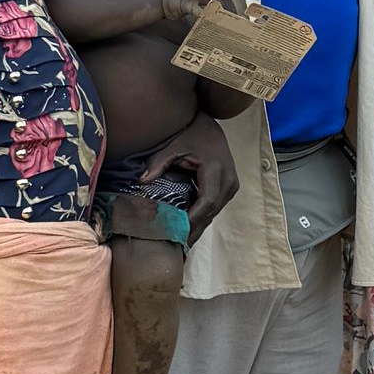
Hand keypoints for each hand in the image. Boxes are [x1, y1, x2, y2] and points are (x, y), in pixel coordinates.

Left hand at [139, 113, 239, 231]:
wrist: (211, 129)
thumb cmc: (192, 136)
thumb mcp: (174, 146)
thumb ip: (158, 163)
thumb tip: (142, 181)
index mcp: (215, 169)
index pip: (206, 202)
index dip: (193, 219)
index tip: (177, 231)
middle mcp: (228, 180)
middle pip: (211, 212)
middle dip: (194, 228)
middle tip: (177, 244)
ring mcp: (232, 185)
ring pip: (215, 212)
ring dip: (199, 225)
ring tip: (182, 240)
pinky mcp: (230, 188)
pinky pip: (216, 207)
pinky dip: (203, 217)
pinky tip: (190, 227)